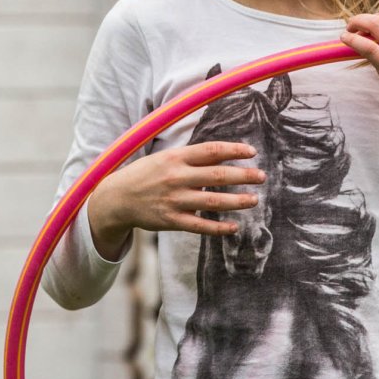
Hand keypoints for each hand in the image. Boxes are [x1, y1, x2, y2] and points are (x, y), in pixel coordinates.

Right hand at [86, 141, 266, 259]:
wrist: (117, 198)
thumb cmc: (145, 175)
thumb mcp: (164, 158)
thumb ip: (191, 158)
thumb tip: (223, 155)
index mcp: (175, 157)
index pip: (211, 150)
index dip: (233, 150)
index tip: (252, 152)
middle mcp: (176, 177)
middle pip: (217, 175)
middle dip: (243, 175)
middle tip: (262, 176)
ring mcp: (174, 200)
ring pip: (213, 201)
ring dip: (237, 201)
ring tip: (254, 199)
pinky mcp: (171, 221)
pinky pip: (200, 225)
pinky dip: (219, 227)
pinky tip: (234, 227)